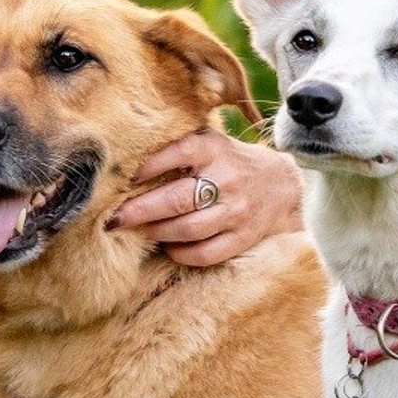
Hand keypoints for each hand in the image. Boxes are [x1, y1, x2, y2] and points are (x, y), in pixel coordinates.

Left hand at [108, 129, 303, 266]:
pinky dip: (181, 254)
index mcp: (215, 150)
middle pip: (177, 199)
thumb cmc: (229, 162)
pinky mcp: (243, 238)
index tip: (125, 177)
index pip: (179, 153)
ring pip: (189, 229)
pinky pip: (205, 253)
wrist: (281, 185)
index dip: (149, 166)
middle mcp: (227, 179)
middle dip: (140, 211)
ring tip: (141, 231)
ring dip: (158, 233)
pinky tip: (169, 247)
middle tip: (115, 218)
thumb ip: (178, 146)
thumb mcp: (210, 143)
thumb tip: (124, 158)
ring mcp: (237, 211)